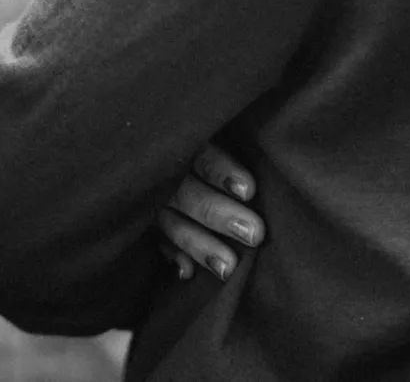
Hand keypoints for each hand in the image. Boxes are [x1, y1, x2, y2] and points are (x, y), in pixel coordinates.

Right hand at [158, 142, 264, 282]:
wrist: (136, 148)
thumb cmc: (206, 142)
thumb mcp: (215, 137)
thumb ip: (232, 148)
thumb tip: (273, 158)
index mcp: (187, 146)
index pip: (204, 158)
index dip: (223, 172)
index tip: (249, 190)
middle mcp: (168, 175)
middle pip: (191, 195)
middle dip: (221, 216)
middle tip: (255, 234)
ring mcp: (153, 201)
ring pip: (174, 225)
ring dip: (201, 246)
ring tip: (229, 268)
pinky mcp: (145, 223)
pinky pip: (157, 242)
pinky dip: (173, 256)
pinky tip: (187, 273)